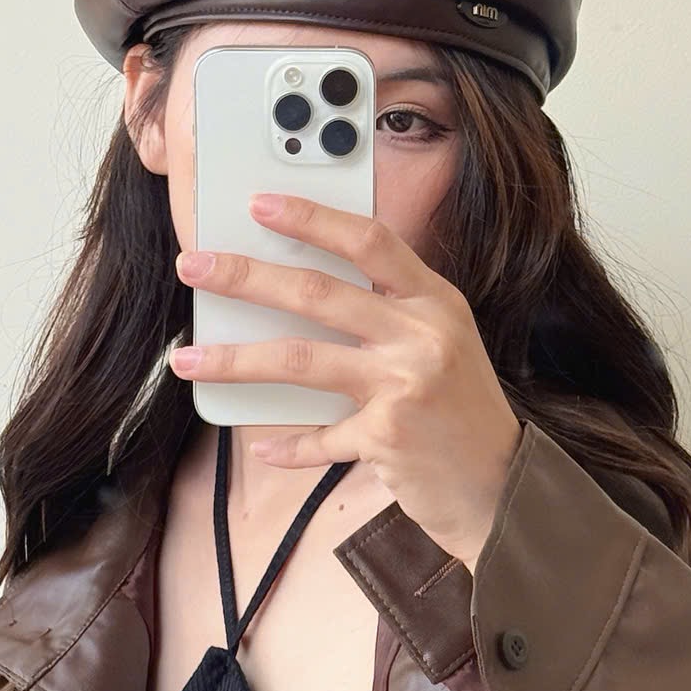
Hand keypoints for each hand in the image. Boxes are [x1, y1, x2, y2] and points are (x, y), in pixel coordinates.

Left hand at [170, 194, 521, 563]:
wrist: (501, 486)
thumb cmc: (462, 414)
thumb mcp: (441, 345)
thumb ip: (388, 317)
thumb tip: (300, 299)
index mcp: (435, 301)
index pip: (369, 241)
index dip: (312, 218)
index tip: (259, 204)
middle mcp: (422, 336)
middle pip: (316, 293)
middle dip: (245, 277)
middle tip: (194, 267)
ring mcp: (404, 387)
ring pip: (299, 360)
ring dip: (235, 361)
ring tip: (188, 359)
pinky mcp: (387, 438)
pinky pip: (318, 439)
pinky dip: (286, 446)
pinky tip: (260, 446)